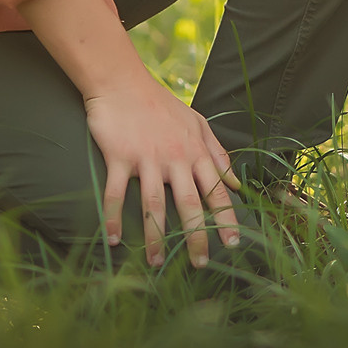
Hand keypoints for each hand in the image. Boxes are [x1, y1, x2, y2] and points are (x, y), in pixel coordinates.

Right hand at [83, 73, 239, 266]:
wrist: (123, 83)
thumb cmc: (160, 104)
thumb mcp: (197, 123)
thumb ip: (217, 153)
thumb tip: (236, 182)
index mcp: (195, 151)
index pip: (216, 190)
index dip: (226, 219)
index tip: (233, 244)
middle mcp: (175, 158)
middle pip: (189, 204)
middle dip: (197, 236)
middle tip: (200, 264)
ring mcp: (146, 159)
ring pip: (154, 205)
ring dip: (155, 237)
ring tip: (156, 263)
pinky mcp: (120, 158)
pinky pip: (116, 194)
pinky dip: (113, 217)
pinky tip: (112, 239)